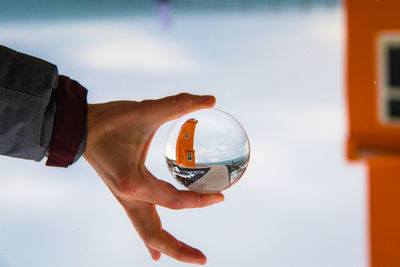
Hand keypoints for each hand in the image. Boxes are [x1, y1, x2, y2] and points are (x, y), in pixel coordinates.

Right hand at [83, 93, 223, 264]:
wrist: (79, 128)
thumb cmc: (109, 121)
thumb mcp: (144, 111)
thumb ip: (178, 104)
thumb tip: (210, 99)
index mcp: (134, 182)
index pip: (174, 200)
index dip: (200, 201)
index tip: (220, 196)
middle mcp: (128, 197)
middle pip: (155, 233)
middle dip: (180, 250)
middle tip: (203, 259)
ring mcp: (124, 200)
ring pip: (146, 231)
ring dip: (167, 246)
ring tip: (189, 256)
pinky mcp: (124, 195)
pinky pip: (139, 222)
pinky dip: (151, 238)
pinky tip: (156, 251)